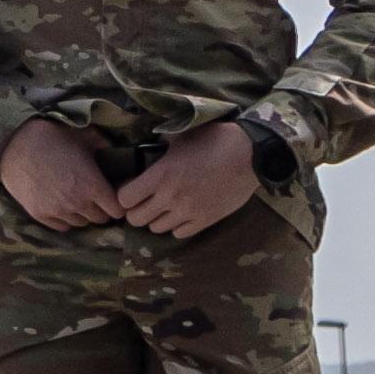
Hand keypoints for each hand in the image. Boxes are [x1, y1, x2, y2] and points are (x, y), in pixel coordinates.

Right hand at [0, 116, 123, 231]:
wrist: (14, 143)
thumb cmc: (52, 137)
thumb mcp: (82, 136)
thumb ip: (103, 144)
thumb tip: (114, 148)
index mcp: (93, 185)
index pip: (117, 210)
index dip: (117, 203)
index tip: (112, 196)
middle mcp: (78, 203)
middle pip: (100, 219)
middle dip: (101, 209)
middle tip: (94, 196)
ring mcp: (58, 211)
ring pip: (81, 223)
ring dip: (83, 214)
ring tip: (76, 199)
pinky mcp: (40, 215)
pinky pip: (62, 226)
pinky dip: (65, 218)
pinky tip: (61, 204)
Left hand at [111, 118, 261, 238]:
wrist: (249, 155)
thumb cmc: (214, 141)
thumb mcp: (180, 139)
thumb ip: (160, 149)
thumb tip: (146, 149)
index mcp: (160, 175)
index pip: (125, 199)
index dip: (125, 196)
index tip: (131, 191)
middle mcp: (170, 197)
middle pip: (136, 220)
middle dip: (136, 211)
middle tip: (144, 203)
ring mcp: (188, 212)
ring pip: (157, 229)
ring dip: (156, 219)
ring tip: (164, 208)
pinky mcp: (205, 221)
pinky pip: (180, 234)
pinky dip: (177, 227)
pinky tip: (182, 214)